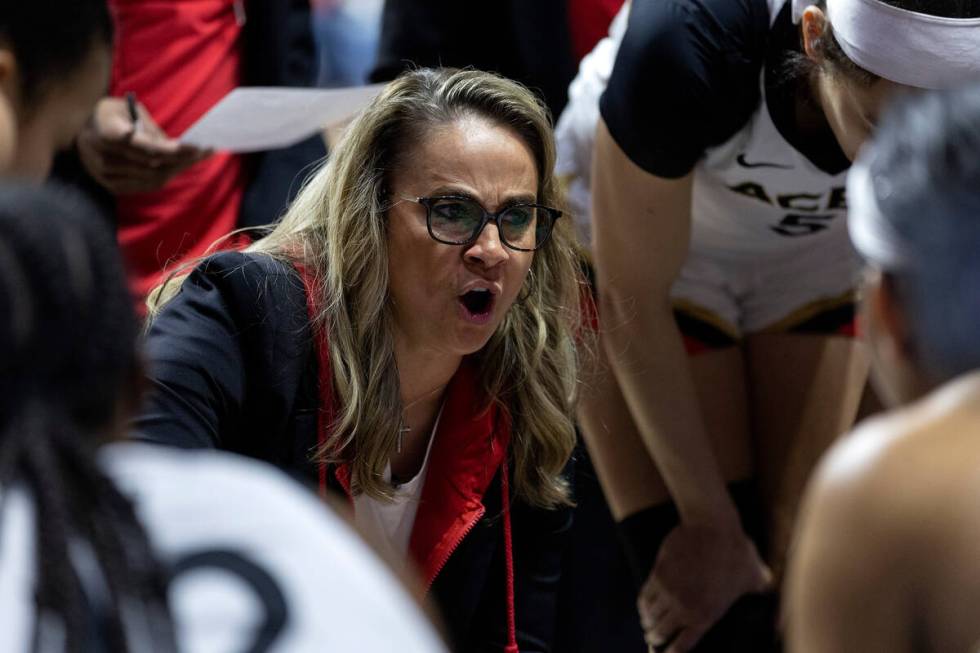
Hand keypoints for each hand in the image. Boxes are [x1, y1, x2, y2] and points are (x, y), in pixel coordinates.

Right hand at [77, 97, 211, 193]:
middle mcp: (105, 158)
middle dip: (184, 159)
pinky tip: (180, 166)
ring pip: (154, 178)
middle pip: (154, 165)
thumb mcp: (126, 107)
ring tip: (198, 157)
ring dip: (179, 168)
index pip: (147, 148)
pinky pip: (147, 185)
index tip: (197, 147)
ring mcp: (107, 175)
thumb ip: (149, 127)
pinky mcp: (112, 186)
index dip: (174, 150)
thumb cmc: (108, 114)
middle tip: (207, 150)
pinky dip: (166, 176)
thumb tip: (174, 147)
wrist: (78, 132)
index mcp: (106, 134)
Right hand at [637, 523, 771, 651]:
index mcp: (706, 615)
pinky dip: (642, 605)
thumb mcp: (754, 575)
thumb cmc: (737, 550)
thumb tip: (770, 586)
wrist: (713, 526)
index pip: (681, 646)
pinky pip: (644, 597)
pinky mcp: (657, 574)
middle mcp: (683, 607)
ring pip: (650, 616)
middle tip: (654, 639)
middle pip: (660, 632)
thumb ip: (759, 588)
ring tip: (648, 624)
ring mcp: (668, 591)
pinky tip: (644, 607)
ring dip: (648, 622)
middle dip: (655, 638)